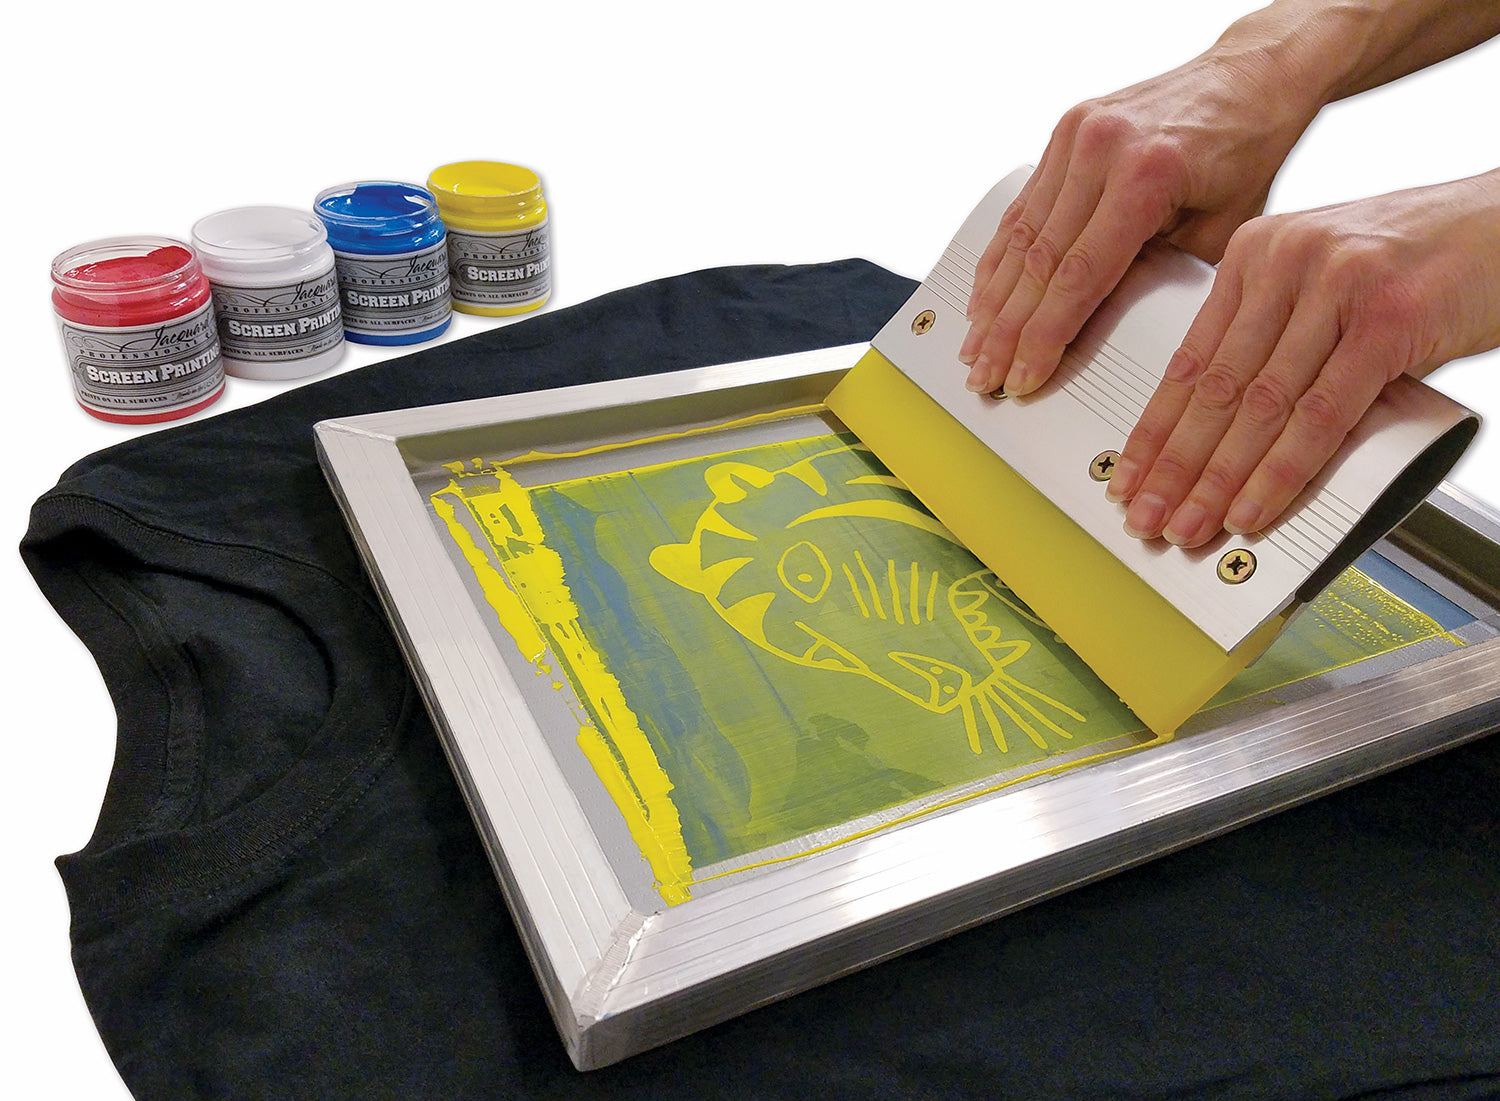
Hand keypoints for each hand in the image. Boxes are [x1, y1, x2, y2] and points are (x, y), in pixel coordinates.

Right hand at [960, 43, 1316, 396]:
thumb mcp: (1220, 231)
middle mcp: (1101, 147)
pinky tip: (985, 294)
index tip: (1022, 376)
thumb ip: (1161, 279)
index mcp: (1146, 174)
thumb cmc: (1247, 152)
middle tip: (987, 375)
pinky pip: (1021, 206)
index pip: (1076, 277)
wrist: (1251, 77)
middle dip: (1006, 331)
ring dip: (992, 300)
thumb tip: (1111, 336)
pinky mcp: (1064, 132)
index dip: (1042, 337)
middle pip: (1036, 261)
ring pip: (1018, 236)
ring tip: (975, 346)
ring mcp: (1076, 135)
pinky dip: (1000, 256)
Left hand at [1107, 170, 1499, 545]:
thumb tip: (1223, 430)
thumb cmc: (1422, 263)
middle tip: (1147, 518)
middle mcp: (1286, 261)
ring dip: (1218, 481)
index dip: (1154, 430)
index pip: (1189, 358)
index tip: (1129, 478)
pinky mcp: (1387, 320)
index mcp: (1256, 252)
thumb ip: (1276, 338)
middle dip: (1174, 466)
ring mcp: (1336, 287)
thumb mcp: (1326, 284)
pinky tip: (1253, 508)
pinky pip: (1320, 414)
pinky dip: (1282, 471)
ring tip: (1190, 526)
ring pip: (1259, 407)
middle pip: (1214, 388)